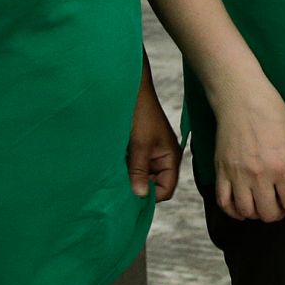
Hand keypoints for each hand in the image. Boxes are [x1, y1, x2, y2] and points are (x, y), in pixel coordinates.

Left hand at [128, 56, 182, 201]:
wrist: (130, 88)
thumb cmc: (140, 112)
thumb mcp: (140, 145)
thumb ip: (140, 172)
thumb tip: (139, 197)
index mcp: (171, 158)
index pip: (165, 189)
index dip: (150, 196)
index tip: (130, 196)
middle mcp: (162, 158)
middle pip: (153, 185)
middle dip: (137, 187)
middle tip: (120, 187)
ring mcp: (150, 153)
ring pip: (141, 176)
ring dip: (129, 177)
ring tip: (116, 175)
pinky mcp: (138, 148)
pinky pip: (133, 167)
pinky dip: (124, 169)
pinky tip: (114, 166)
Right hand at [212, 77, 284, 222]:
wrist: (241, 96)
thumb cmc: (270, 112)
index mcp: (281, 166)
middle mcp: (259, 175)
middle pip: (269, 214)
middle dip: (278, 212)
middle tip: (280, 202)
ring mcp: (237, 174)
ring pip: (247, 212)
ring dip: (257, 213)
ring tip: (262, 202)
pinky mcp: (221, 170)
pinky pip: (223, 202)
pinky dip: (233, 210)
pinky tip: (242, 206)